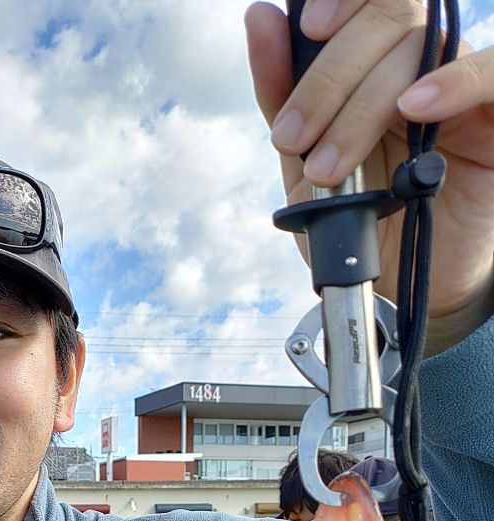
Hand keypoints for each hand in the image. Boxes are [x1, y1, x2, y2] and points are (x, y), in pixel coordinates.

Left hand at [246, 0, 493, 347]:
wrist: (390, 283)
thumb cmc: (353, 216)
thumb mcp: (302, 158)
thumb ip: (282, 92)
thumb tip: (261, 18)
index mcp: (372, 58)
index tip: (307, 30)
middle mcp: (419, 60)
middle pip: (386, 19)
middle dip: (328, 79)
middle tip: (293, 139)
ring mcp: (458, 84)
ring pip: (421, 48)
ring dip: (363, 104)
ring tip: (330, 166)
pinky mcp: (493, 117)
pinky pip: (491, 72)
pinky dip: (455, 80)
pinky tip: (414, 107)